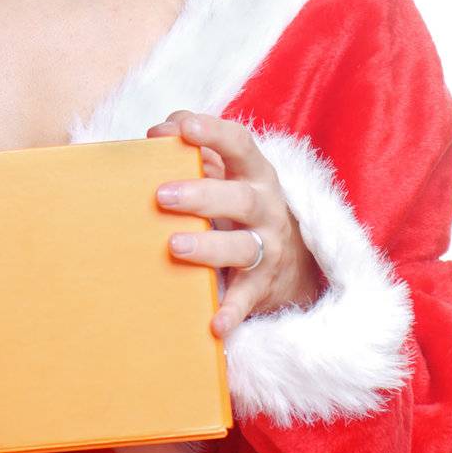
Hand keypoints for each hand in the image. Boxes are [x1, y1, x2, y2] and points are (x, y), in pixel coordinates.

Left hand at [146, 110, 326, 337]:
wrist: (293, 262)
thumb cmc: (240, 204)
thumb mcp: (228, 173)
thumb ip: (195, 149)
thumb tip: (158, 132)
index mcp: (255, 173)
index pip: (240, 144)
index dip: (215, 132)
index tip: (186, 127)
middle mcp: (266, 208)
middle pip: (240, 198)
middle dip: (201, 195)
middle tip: (162, 196)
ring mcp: (267, 248)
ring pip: (242, 247)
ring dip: (209, 247)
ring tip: (175, 245)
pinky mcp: (261, 286)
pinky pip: (247, 301)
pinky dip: (232, 313)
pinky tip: (214, 325)